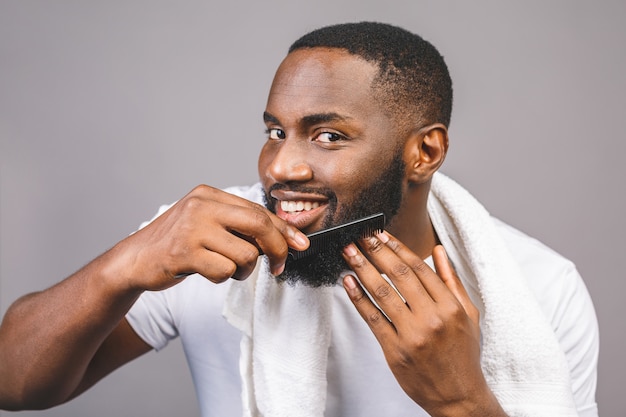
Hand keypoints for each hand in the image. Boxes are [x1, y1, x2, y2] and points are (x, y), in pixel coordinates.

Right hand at [116, 185, 308, 290]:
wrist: (134, 259)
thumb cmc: (176, 243)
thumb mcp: (205, 223)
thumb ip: (237, 225)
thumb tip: (282, 237)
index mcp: (209, 194)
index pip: (258, 210)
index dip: (284, 229)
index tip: (300, 243)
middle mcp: (202, 205)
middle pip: (259, 225)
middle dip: (277, 249)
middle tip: (280, 265)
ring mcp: (192, 228)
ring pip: (245, 254)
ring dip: (244, 270)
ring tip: (228, 269)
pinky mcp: (184, 252)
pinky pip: (224, 270)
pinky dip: (222, 277)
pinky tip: (208, 272)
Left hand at [341, 232, 504, 416]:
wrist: (458, 396)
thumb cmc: (463, 353)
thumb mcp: (468, 314)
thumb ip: (451, 280)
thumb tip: (438, 251)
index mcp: (451, 306)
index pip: (419, 267)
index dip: (397, 247)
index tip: (382, 234)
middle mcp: (432, 318)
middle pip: (398, 275)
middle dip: (376, 251)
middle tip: (360, 235)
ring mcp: (412, 335)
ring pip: (382, 293)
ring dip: (361, 268)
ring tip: (348, 252)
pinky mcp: (395, 350)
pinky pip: (372, 318)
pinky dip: (358, 298)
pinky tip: (348, 282)